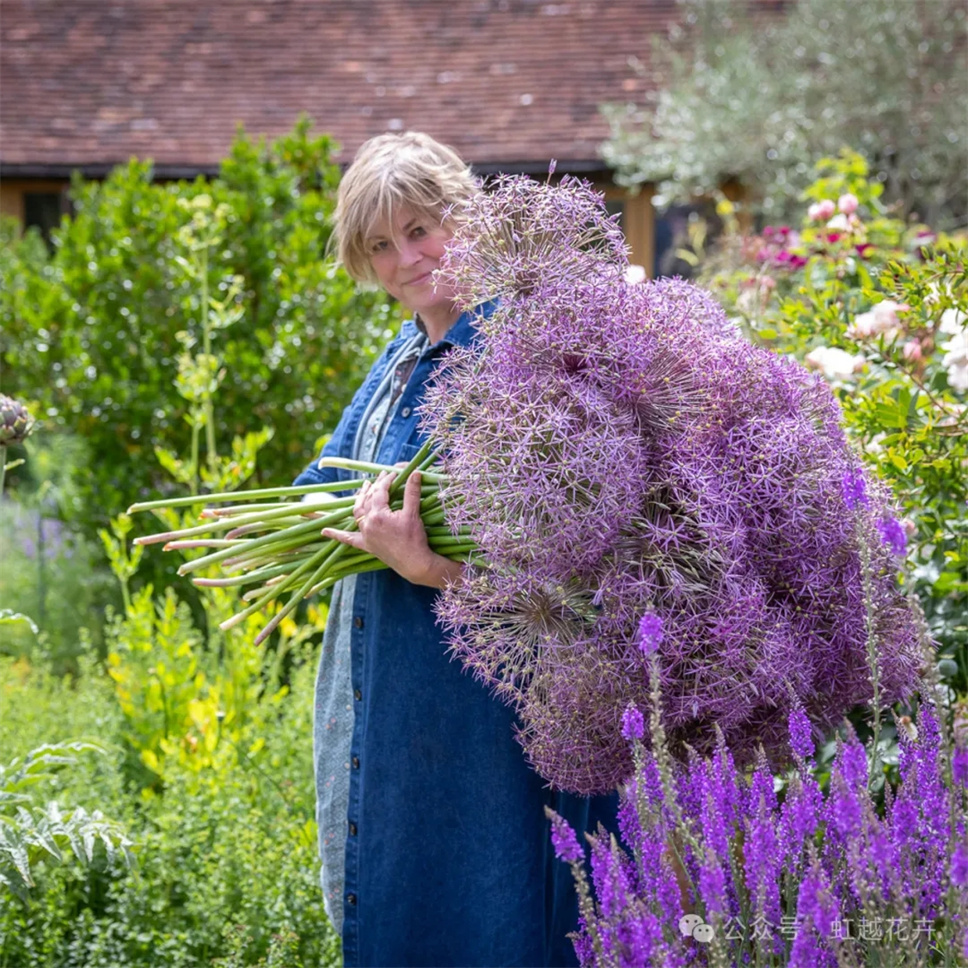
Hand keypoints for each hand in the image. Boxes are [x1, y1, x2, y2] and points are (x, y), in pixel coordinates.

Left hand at [322, 470, 461, 587]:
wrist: (414, 563)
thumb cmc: (414, 538)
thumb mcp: (413, 513)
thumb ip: (412, 492)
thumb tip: (415, 472)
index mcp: (378, 514)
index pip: (380, 491)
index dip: (386, 480)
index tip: (394, 473)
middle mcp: (368, 523)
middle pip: (367, 499)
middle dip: (374, 486)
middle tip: (381, 476)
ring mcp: (365, 535)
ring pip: (357, 513)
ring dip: (359, 499)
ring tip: (364, 488)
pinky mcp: (366, 546)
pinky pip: (349, 539)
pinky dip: (337, 535)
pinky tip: (324, 532)